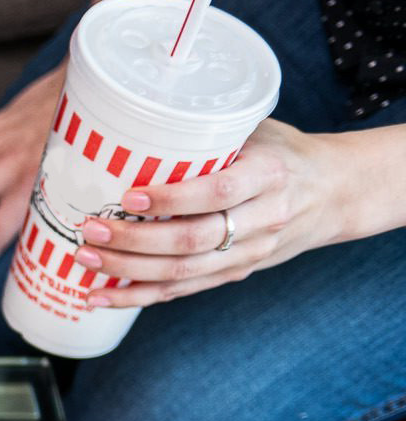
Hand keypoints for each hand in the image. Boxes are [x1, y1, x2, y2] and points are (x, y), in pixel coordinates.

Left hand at [79, 121, 357, 307]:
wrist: (335, 192)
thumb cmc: (282, 152)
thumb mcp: (259, 131)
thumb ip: (209, 135)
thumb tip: (132, 124)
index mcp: (271, 174)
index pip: (219, 192)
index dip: (173, 199)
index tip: (129, 197)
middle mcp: (264, 217)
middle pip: (194, 240)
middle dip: (136, 240)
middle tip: (91, 230)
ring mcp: (250, 252)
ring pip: (184, 272)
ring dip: (128, 271)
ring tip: (85, 259)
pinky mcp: (236, 273)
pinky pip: (182, 291)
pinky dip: (138, 296)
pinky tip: (100, 297)